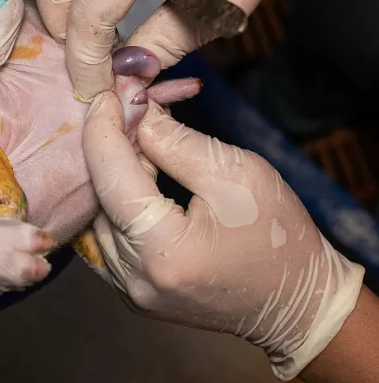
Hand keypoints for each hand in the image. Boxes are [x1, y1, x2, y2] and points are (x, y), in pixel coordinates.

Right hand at [33, 0, 376, 100]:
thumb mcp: (222, 2)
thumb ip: (166, 43)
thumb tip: (126, 76)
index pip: (90, 12)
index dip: (87, 62)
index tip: (95, 94)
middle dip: (66, 35)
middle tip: (93, 68)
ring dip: (67, 10)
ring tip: (98, 42)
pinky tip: (104, 9)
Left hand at [81, 93, 364, 379]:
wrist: (299, 304)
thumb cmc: (279, 238)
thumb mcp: (238, 175)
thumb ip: (178, 143)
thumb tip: (136, 113)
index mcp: (163, 252)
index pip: (111, 178)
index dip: (103, 130)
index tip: (107, 94)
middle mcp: (134, 278)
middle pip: (100, 196)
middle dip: (109, 147)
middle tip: (127, 109)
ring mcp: (129, 292)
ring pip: (98, 217)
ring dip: (112, 175)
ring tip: (139, 142)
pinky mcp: (131, 293)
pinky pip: (107, 239)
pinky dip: (116, 204)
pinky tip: (136, 178)